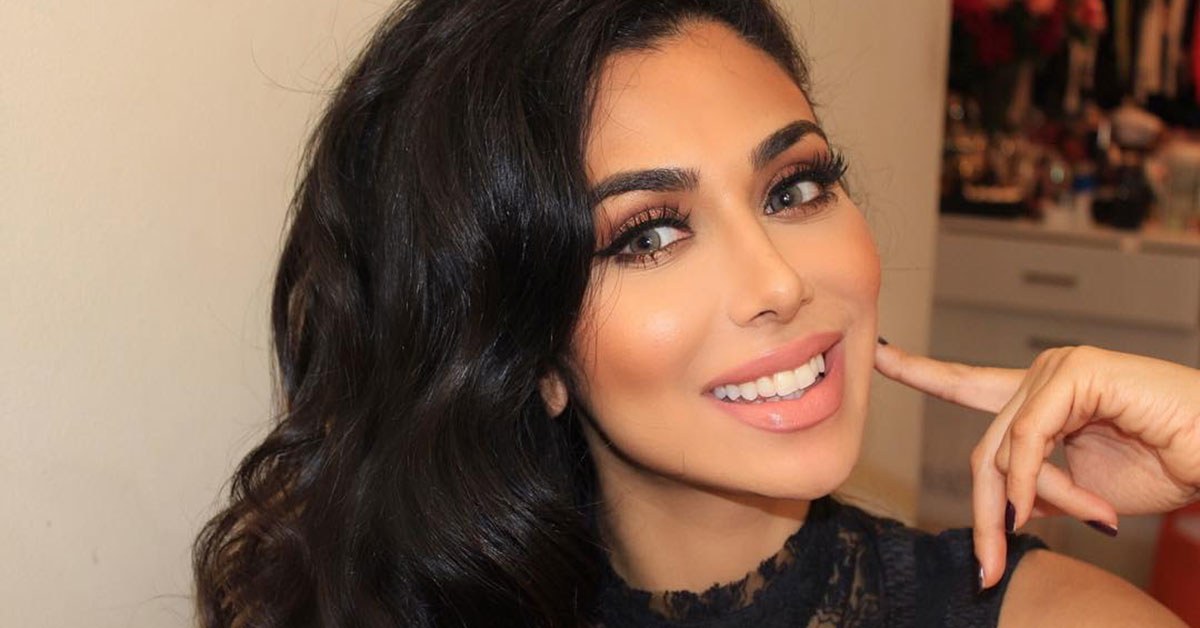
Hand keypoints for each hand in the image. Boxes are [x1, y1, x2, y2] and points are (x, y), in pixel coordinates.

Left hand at [874, 342, 1199, 587]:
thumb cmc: (1167, 465)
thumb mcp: (1082, 491)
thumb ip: (1033, 486)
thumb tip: (1001, 504)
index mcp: (1040, 398)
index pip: (967, 383)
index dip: (920, 371)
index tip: (877, 353)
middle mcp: (1042, 375)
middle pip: (982, 449)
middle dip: (985, 513)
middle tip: (988, 567)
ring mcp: (1057, 368)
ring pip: (1002, 449)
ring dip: (1033, 498)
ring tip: (1093, 515)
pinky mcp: (1076, 372)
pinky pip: (1028, 436)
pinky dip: (1035, 478)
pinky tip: (1056, 502)